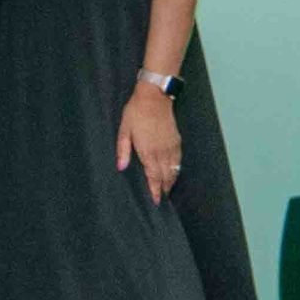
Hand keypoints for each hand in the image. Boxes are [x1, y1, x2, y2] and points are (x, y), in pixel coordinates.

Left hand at [117, 82, 183, 202]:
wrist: (155, 98)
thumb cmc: (135, 113)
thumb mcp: (123, 131)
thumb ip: (122, 150)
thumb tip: (120, 168)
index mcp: (148, 151)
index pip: (153, 177)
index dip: (155, 190)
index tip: (155, 202)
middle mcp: (163, 152)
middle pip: (166, 176)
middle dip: (164, 189)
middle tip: (160, 200)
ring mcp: (172, 147)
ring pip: (174, 170)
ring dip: (171, 181)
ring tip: (166, 191)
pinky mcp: (177, 141)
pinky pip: (178, 161)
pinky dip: (176, 170)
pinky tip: (172, 173)